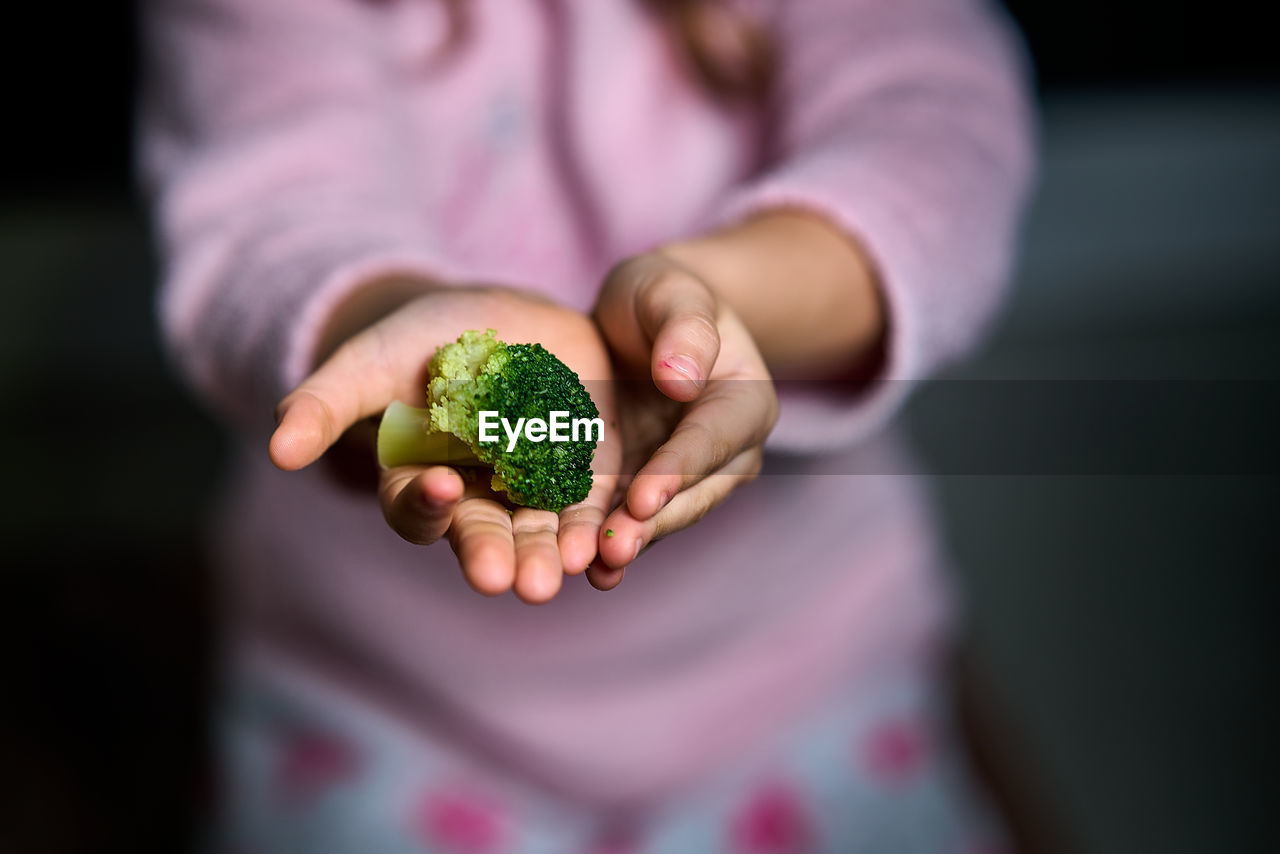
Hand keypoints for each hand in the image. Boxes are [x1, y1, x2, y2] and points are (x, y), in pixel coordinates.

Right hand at [269, 283, 620, 602]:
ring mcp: (536, 485)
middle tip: (511, 583)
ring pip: (544, 529)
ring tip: (565, 573)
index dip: (426, 502)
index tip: (441, 489)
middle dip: (497, 554)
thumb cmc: (422, 337)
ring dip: (555, 552)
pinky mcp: (587, 467)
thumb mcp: (371, 360)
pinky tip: (614, 544)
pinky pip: (596, 504)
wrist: (499, 314)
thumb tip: (275, 451)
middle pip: (485, 532)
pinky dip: (603, 526)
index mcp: (419, 478)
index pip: (415, 505)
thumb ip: (326, 404)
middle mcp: (478, 496)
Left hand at [588, 253, 777, 588]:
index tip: (642, 498)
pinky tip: (577, 564)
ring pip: (664, 516)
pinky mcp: (647, 489)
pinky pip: (631, 519)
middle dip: (653, 523)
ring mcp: (687, 476)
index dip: (678, 469)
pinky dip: (606, 542)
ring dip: (630, 544)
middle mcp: (727, 450)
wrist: (638, 321)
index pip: (713, 438)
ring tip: (593, 570)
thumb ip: (684, 330)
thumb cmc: (660, 297)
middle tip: (613, 550)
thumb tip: (683, 380)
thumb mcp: (672, 292)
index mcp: (745, 401)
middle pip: (694, 492)